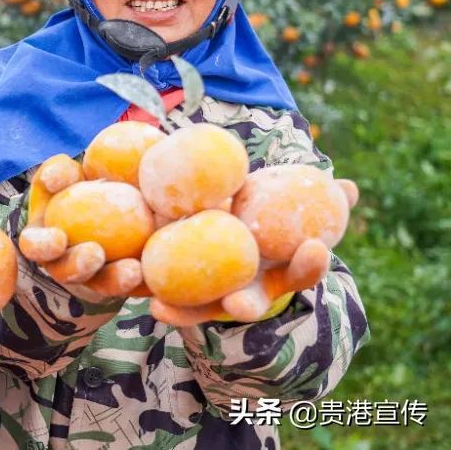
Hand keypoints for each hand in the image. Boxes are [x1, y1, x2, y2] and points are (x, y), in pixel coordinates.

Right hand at [17, 154, 143, 300]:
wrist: (118, 203)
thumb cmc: (85, 185)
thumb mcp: (68, 175)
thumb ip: (59, 171)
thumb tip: (53, 179)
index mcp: (44, 240)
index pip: (34, 246)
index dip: (42, 246)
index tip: (58, 237)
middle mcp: (64, 264)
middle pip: (67, 273)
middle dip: (78, 267)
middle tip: (95, 253)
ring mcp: (94, 279)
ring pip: (103, 285)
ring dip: (115, 280)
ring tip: (133, 270)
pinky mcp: (126, 284)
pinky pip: (135, 288)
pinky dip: (146, 282)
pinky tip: (156, 270)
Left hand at [150, 178, 360, 326]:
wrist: (221, 236)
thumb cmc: (260, 221)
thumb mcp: (282, 208)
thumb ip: (317, 200)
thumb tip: (351, 187)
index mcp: (277, 273)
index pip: (300, 272)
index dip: (309, 264)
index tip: (318, 248)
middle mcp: (247, 292)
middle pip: (249, 304)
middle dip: (245, 306)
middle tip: (239, 305)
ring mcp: (214, 299)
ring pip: (201, 310)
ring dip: (185, 313)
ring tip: (164, 310)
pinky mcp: (182, 296)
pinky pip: (172, 301)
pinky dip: (165, 306)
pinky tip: (150, 305)